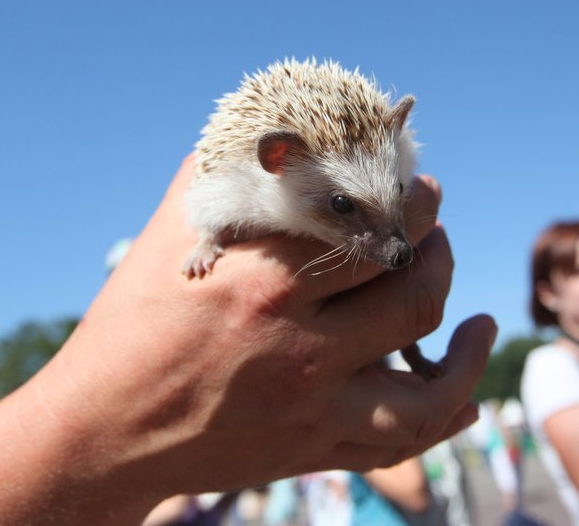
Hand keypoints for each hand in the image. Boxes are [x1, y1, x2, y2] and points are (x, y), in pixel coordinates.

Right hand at [32, 155, 495, 518]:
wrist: (103, 429)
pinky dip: (449, 407)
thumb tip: (266, 128)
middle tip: (434, 236)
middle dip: (439, 251)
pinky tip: (467, 385)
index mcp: (264, 281)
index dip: (414, 201)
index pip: (374, 227)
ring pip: (428, 373)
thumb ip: (219, 178)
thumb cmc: (130, 325)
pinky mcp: (314, 450)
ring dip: (464, 339)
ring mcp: (312, 407)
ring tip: (475, 316)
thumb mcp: (167, 238)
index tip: (421, 189)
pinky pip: (405, 439)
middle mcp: (298, 346)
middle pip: (412, 290)